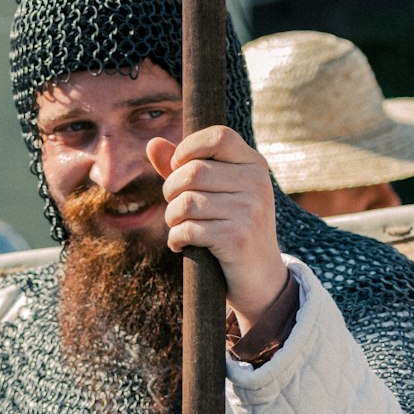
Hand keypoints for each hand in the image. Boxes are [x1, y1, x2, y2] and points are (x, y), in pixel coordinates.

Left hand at [147, 127, 288, 333]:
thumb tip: (152, 143)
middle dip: (171, 190)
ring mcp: (250, 211)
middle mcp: (257, 184)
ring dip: (171, 218)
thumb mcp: (216, 194)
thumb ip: (186, 167)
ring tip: (177, 226)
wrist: (261, 278)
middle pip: (193, 171)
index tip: (178, 166)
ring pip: (186, 202)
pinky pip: (188, 229)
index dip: (189, 147)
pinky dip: (176, 239)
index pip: (219, 136)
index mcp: (254, 165)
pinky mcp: (237, 238)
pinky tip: (180, 244)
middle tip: (173, 207)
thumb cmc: (233, 229)